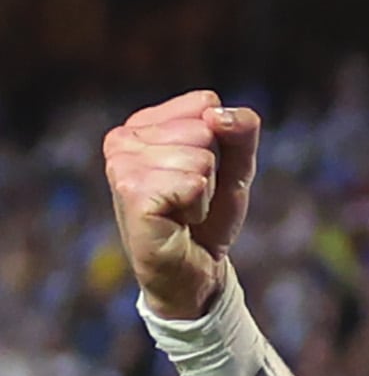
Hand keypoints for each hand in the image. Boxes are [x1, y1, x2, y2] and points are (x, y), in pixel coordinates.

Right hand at [101, 91, 260, 320]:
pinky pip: (192, 182)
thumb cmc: (208, 216)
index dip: (221, 145)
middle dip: (213, 171)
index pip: (205, 105)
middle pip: (204, 131)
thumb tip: (216, 113)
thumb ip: (240, 130)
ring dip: (205, 192)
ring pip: (201, 158)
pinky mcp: (130, 192)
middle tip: (192, 198)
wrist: (195, 270)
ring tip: (183, 210)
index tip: (201, 175)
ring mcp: (121, 165)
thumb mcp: (236, 166)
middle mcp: (122, 139)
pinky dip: (198, 206)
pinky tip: (179, 221)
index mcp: (141, 124)